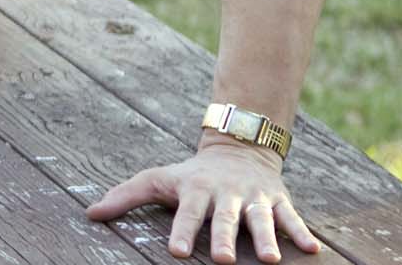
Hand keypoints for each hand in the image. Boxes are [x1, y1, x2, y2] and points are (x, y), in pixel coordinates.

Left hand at [86, 140, 321, 262]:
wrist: (236, 147)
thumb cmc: (190, 174)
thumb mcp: (157, 179)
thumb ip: (125, 197)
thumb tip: (90, 215)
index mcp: (196, 191)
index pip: (186, 214)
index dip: (181, 232)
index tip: (176, 252)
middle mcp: (226, 194)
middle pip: (224, 219)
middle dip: (224, 239)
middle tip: (224, 262)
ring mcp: (253, 197)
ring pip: (260, 219)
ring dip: (266, 238)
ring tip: (270, 261)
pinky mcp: (277, 200)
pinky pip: (291, 218)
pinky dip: (300, 233)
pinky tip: (312, 250)